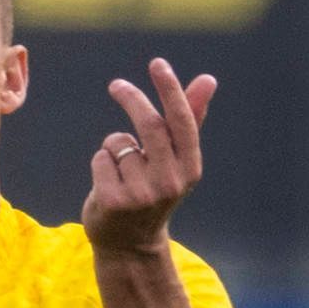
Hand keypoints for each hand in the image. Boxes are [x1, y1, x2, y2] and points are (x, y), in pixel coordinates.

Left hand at [82, 58, 215, 255]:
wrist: (129, 244)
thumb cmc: (153, 190)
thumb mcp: (174, 159)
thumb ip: (189, 118)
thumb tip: (208, 79)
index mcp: (190, 169)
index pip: (181, 122)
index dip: (170, 90)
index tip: (157, 63)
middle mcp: (170, 182)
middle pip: (149, 125)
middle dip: (131, 98)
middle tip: (116, 85)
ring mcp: (141, 194)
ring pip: (118, 142)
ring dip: (113, 147)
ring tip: (120, 171)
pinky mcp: (113, 201)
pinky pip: (100, 159)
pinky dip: (100, 164)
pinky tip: (108, 184)